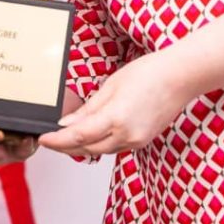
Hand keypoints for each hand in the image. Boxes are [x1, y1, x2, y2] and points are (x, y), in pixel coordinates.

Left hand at [38, 47, 194, 156]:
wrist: (180, 78)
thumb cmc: (148, 74)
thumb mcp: (111, 85)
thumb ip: (88, 109)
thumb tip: (67, 123)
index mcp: (116, 119)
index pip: (78, 136)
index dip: (57, 140)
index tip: (43, 139)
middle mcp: (126, 136)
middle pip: (87, 148)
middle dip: (65, 145)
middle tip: (49, 138)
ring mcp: (136, 141)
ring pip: (100, 150)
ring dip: (82, 146)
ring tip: (65, 137)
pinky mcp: (142, 141)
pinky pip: (114, 147)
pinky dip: (99, 143)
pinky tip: (90, 134)